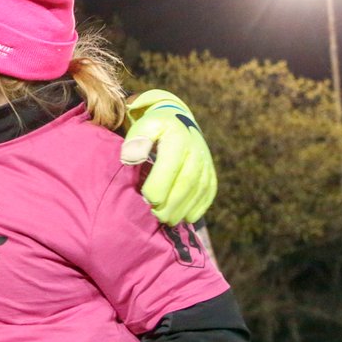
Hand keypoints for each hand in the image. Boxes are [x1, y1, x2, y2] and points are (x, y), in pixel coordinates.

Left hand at [119, 90, 216, 225]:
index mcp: (177, 139)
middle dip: (171, 203)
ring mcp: (206, 163)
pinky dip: (198, 209)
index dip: (159, 187)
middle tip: (156, 216)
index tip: (146, 199)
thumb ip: (136, 140)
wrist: (179, 121)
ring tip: (167, 220)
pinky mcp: (211, 173)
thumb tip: (130, 158)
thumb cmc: (155, 128)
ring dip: (184, 209)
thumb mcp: (143, 126)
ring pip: (199, 191)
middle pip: (186, 182)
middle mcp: (196, 151)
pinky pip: (209, 194)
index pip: (170, 167)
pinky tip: (185, 217)